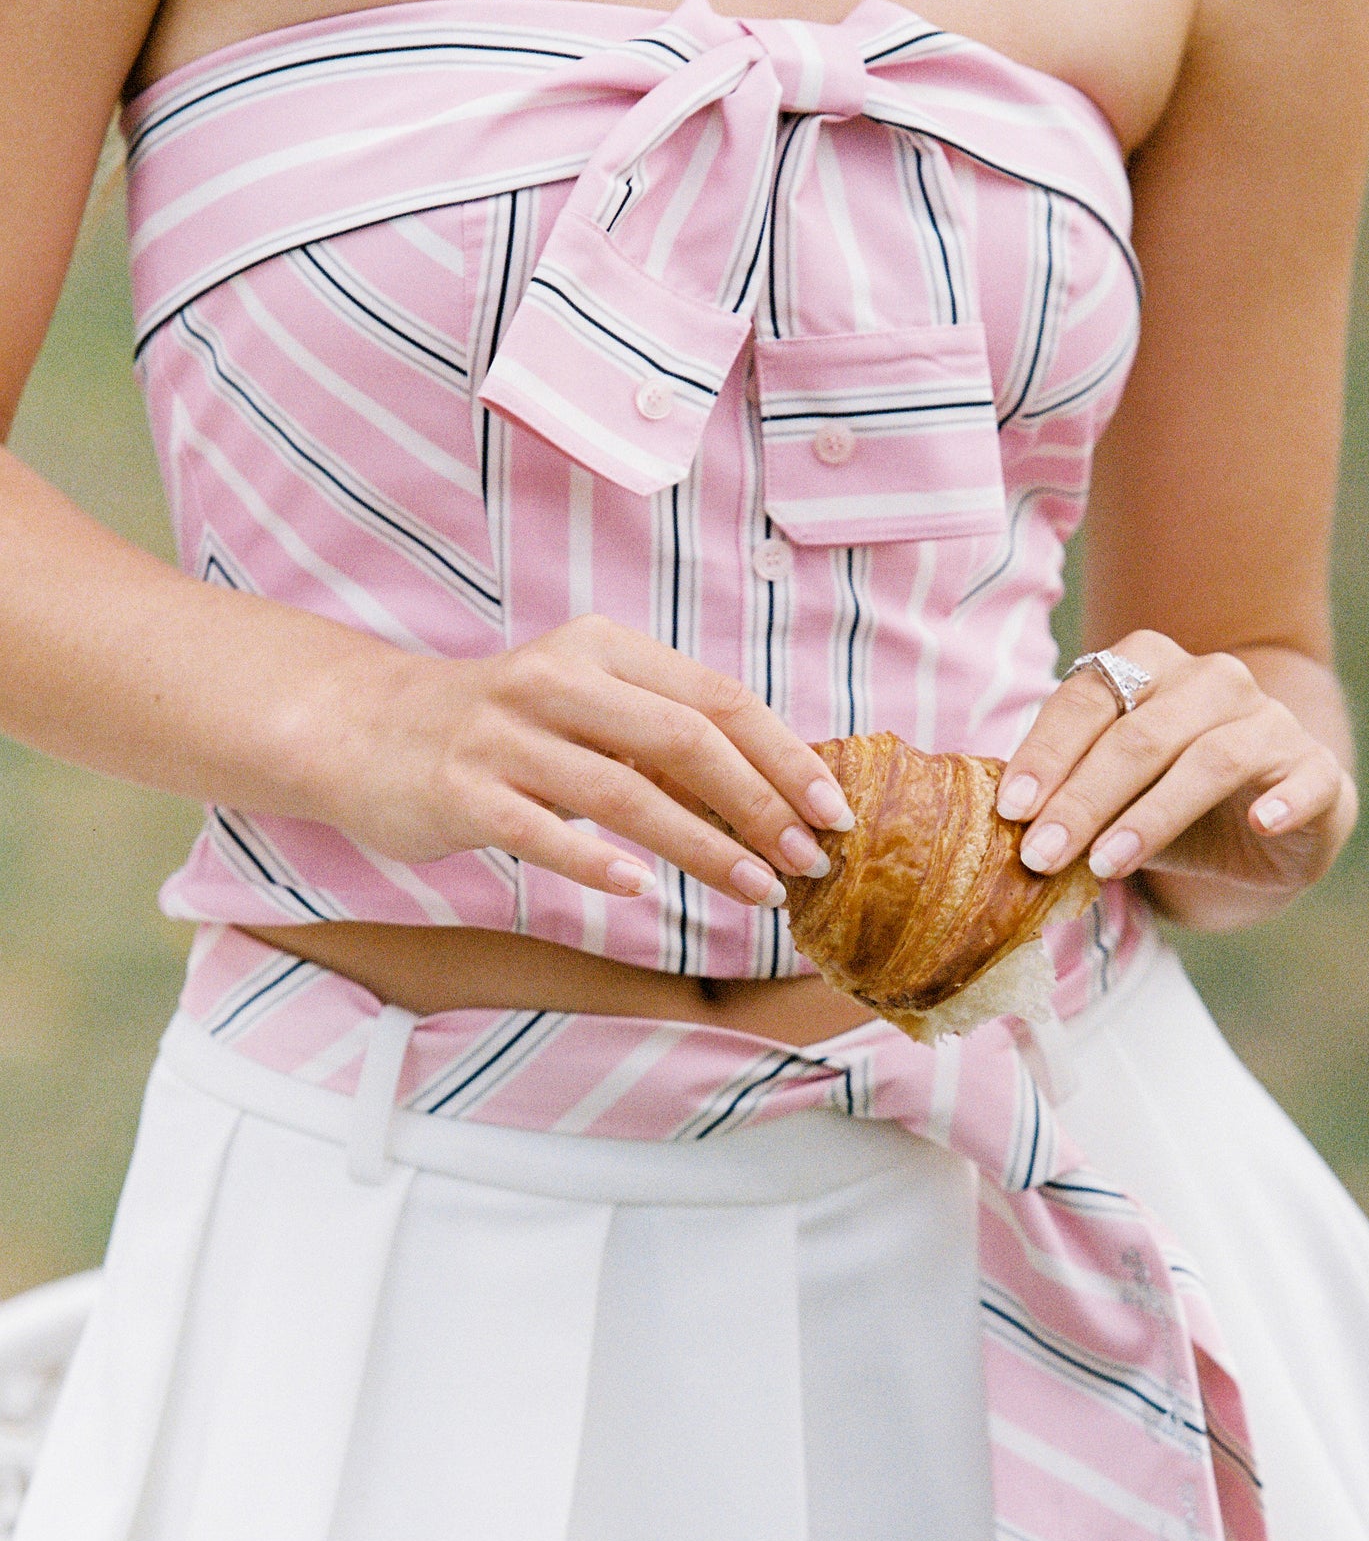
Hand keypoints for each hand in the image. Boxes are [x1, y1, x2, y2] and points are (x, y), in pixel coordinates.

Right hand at [317, 614, 853, 906]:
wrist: (363, 730)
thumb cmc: (501, 730)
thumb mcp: (584, 708)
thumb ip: (662, 740)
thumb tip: (776, 797)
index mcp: (601, 649)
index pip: (715, 698)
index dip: (783, 755)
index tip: (833, 811)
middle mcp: (556, 681)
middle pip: (682, 740)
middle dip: (760, 804)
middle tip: (808, 862)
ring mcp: (505, 736)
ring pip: (624, 792)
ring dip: (702, 846)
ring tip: (757, 890)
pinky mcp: (462, 791)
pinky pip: (543, 831)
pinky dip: (597, 862)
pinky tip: (643, 891)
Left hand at [994, 630, 1357, 915]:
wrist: (1259, 829)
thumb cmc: (1165, 802)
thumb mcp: (1107, 797)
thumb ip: (1062, 797)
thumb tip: (1001, 829)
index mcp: (1148, 667)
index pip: (1088, 698)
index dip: (1046, 754)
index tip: (1011, 810)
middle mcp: (1211, 680)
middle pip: (1138, 733)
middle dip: (1083, 799)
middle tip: (1043, 856)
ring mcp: (1269, 720)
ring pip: (1210, 758)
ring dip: (1152, 815)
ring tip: (1107, 865)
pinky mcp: (1315, 768)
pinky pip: (1305, 778)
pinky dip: (1283, 801)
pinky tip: (1260, 825)